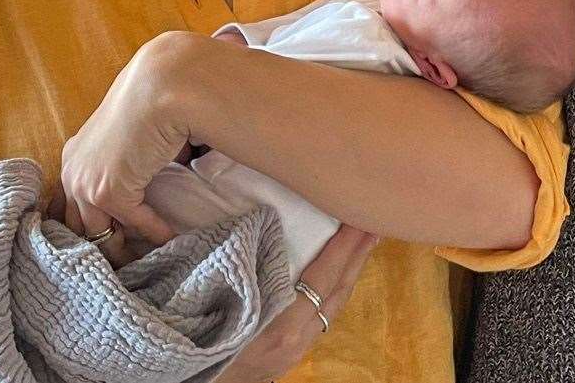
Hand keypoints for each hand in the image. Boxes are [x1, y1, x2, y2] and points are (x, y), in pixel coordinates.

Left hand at [57, 32, 196, 261]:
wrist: (160, 86)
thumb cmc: (148, 102)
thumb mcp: (125, 134)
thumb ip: (123, 159)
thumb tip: (143, 179)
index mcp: (73, 156)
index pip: (68, 206)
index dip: (87, 226)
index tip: (110, 240)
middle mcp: (71, 173)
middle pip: (77, 227)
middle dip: (99, 245)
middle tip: (125, 261)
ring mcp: (86, 184)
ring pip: (99, 235)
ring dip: (123, 248)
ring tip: (145, 259)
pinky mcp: (109, 192)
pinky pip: (135, 222)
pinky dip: (154, 232)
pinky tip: (170, 237)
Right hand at [214, 225, 377, 382]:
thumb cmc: (200, 341)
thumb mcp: (219, 302)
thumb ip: (244, 268)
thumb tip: (253, 226)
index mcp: (282, 325)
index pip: (324, 276)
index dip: (343, 246)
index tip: (357, 216)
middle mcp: (297, 340)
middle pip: (337, 292)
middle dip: (357, 256)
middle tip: (374, 222)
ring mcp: (297, 352)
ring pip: (333, 308)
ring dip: (349, 273)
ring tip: (364, 244)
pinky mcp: (292, 357)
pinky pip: (322, 318)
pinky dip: (334, 292)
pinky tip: (338, 278)